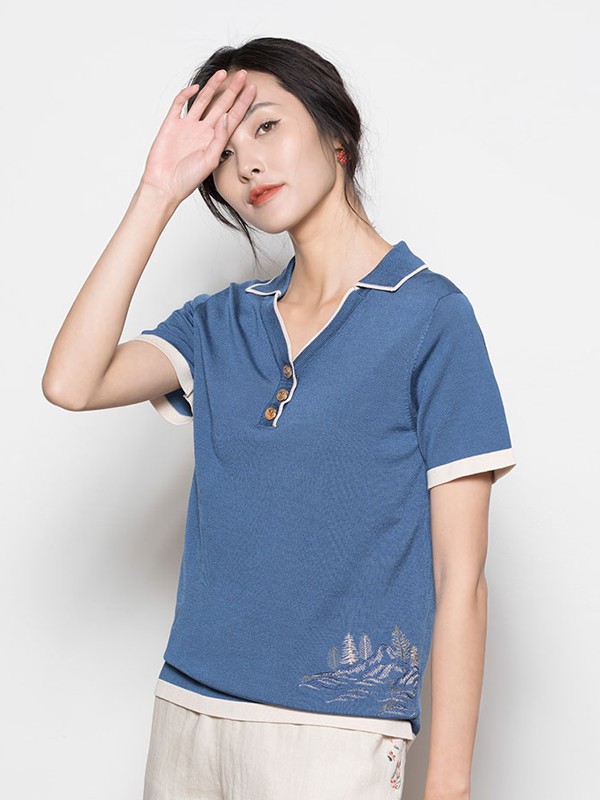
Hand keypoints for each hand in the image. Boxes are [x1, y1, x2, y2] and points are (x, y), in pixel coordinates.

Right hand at [140, 68, 256, 205]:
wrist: (164, 185)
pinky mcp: (171, 124)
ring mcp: (187, 126)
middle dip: (232, 90)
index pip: (233, 117)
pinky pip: (179, 105)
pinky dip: (186, 94)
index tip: (253, 89)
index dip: (243, 103)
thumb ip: (220, 138)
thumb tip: (226, 115)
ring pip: (202, 101)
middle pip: (221, 105)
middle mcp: (203, 131)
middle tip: (244, 74)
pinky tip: (196, 87)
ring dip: (212, 86)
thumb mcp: (210, 160)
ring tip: (222, 73)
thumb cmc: (188, 179)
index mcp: (215, 140)